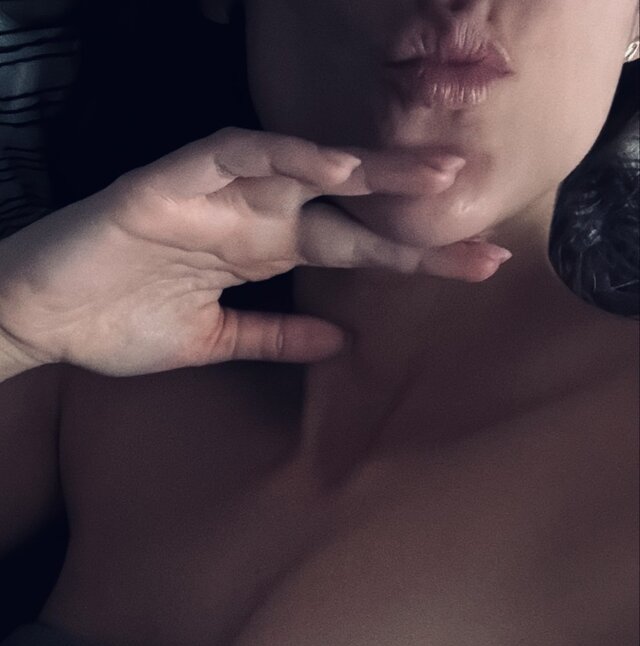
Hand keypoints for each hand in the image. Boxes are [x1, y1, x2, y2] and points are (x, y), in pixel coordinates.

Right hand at [0, 127, 510, 376]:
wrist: (46, 323)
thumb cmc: (120, 326)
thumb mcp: (215, 343)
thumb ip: (276, 340)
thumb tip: (342, 344)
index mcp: (260, 251)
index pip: (353, 248)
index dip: (414, 255)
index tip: (478, 267)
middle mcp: (247, 216)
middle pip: (343, 199)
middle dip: (409, 198)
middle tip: (477, 195)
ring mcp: (211, 196)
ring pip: (299, 163)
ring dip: (364, 166)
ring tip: (430, 176)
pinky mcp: (168, 183)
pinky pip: (231, 156)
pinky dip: (280, 155)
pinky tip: (331, 166)